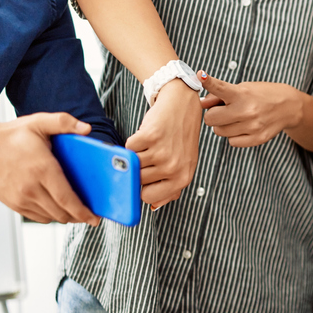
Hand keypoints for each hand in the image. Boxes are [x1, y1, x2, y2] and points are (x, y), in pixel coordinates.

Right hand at [0, 113, 99, 225]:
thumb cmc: (11, 136)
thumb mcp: (39, 122)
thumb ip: (64, 122)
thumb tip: (86, 129)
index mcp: (42, 169)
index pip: (67, 199)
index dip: (83, 212)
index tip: (95, 218)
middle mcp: (30, 187)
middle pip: (61, 212)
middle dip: (79, 216)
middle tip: (90, 214)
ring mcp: (20, 198)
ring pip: (50, 216)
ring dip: (65, 217)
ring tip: (76, 211)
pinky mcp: (12, 203)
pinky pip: (37, 217)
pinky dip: (50, 215)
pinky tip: (57, 208)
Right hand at [126, 81, 200, 209]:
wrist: (182, 106)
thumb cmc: (180, 137)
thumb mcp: (184, 165)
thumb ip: (170, 188)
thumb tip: (152, 207)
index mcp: (183, 178)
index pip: (148, 198)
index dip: (142, 188)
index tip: (144, 178)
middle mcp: (174, 168)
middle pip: (136, 181)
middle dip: (138, 169)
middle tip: (150, 156)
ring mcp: (162, 152)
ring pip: (131, 164)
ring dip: (135, 154)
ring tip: (150, 145)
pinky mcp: (150, 137)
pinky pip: (128, 147)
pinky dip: (133, 141)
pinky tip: (147, 135)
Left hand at [199, 72, 302, 147]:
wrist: (288, 107)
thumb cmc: (261, 95)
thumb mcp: (242, 88)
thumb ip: (219, 95)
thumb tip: (201, 103)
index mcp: (242, 94)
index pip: (220, 88)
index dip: (209, 81)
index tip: (201, 75)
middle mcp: (247, 110)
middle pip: (210, 119)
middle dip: (214, 114)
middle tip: (224, 110)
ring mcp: (253, 126)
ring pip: (219, 132)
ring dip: (223, 125)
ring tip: (237, 118)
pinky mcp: (257, 139)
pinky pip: (232, 142)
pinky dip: (234, 136)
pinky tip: (244, 127)